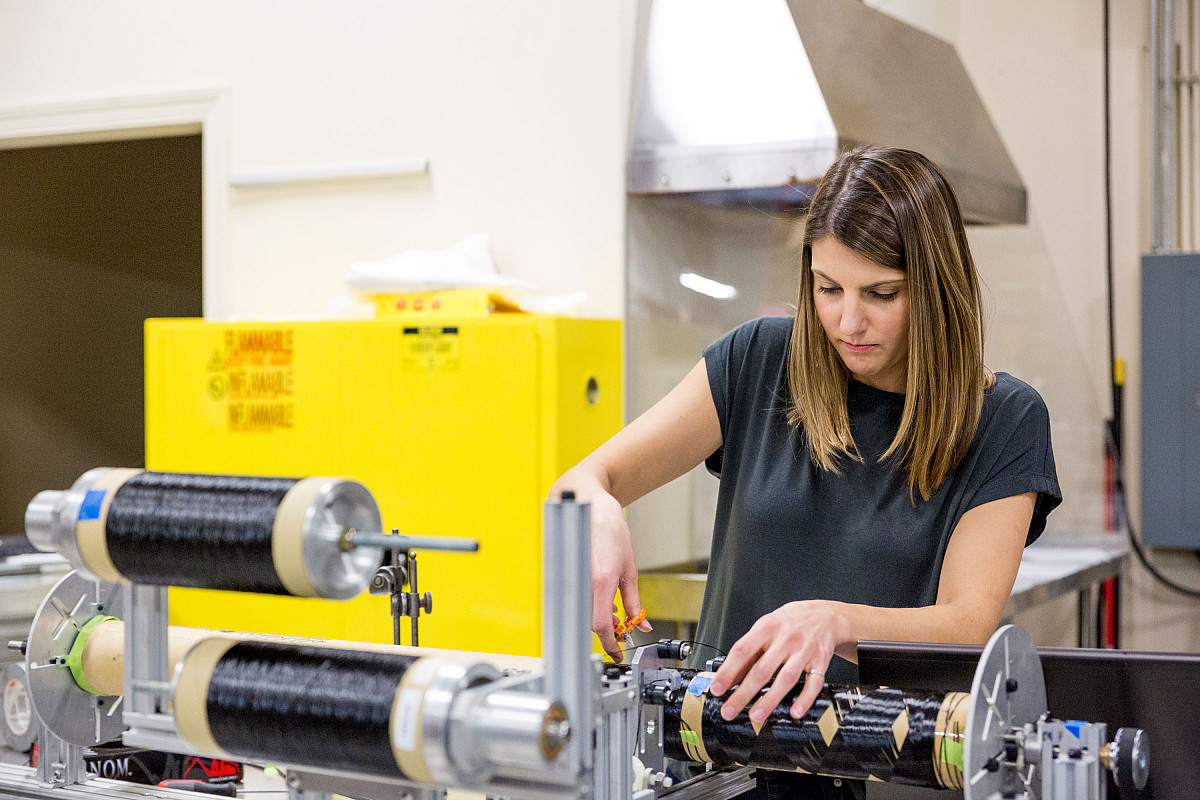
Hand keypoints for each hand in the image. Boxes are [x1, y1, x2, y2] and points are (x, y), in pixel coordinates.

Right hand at [587, 492, 651, 661]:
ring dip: (598, 618)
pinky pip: (575, 601)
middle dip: (607, 630)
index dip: (610, 645)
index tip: (618, 653)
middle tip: (621, 626)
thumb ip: (634, 601)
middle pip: (590, 623)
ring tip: (613, 610)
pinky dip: (589, 606)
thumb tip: (642, 623)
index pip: (601, 627)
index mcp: (601, 581)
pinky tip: (600, 600)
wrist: (590, 507)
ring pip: (582, 614)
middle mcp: (582, 582)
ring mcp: (570, 578)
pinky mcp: (563, 575)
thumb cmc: (609, 531)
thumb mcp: (630, 569)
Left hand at [708, 600, 846, 722]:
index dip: (728, 671)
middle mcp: (786, 638)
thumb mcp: (766, 628)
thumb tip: (729, 677)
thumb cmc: (790, 623)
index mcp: (767, 627)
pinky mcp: (821, 661)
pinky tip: (794, 712)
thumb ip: (749, 652)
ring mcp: (804, 650)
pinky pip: (814, 683)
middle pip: (762, 670)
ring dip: (770, 700)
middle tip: (729, 710)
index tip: (717, 689)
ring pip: (786, 678)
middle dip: (743, 693)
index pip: (742, 650)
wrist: (824, 616)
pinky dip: (804, 699)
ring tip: (756, 715)